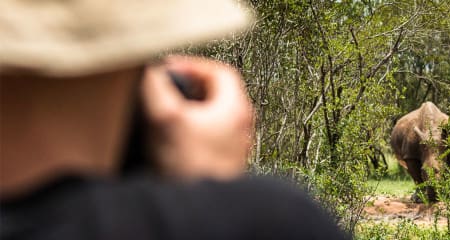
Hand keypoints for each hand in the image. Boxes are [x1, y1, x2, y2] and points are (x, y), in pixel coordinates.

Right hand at [141, 56, 252, 180]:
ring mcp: (236, 147)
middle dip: (192, 87)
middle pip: (220, 93)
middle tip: (171, 87)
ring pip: (215, 116)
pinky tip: (176, 139)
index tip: (172, 68)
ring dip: (192, 109)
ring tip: (170, 112)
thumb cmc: (191, 168)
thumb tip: (150, 70)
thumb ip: (157, 88)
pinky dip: (194, 130)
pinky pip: (212, 137)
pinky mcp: (226, 163)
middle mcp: (241, 126)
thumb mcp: (166, 119)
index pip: (220, 72)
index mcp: (236, 109)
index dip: (194, 65)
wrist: (201, 210)